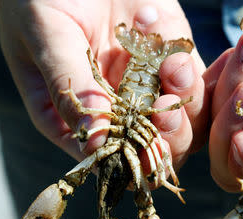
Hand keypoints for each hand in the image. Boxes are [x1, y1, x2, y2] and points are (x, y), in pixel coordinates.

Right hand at [0, 0, 206, 169]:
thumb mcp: (45, 37)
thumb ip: (68, 85)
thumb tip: (93, 143)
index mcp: (77, 118)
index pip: (111, 156)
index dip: (132, 158)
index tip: (144, 142)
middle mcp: (117, 109)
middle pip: (157, 145)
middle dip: (168, 133)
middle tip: (163, 104)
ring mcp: (147, 84)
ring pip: (186, 117)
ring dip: (185, 96)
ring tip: (169, 61)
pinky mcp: (169, 58)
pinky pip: (198, 78)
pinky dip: (197, 70)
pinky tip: (174, 47)